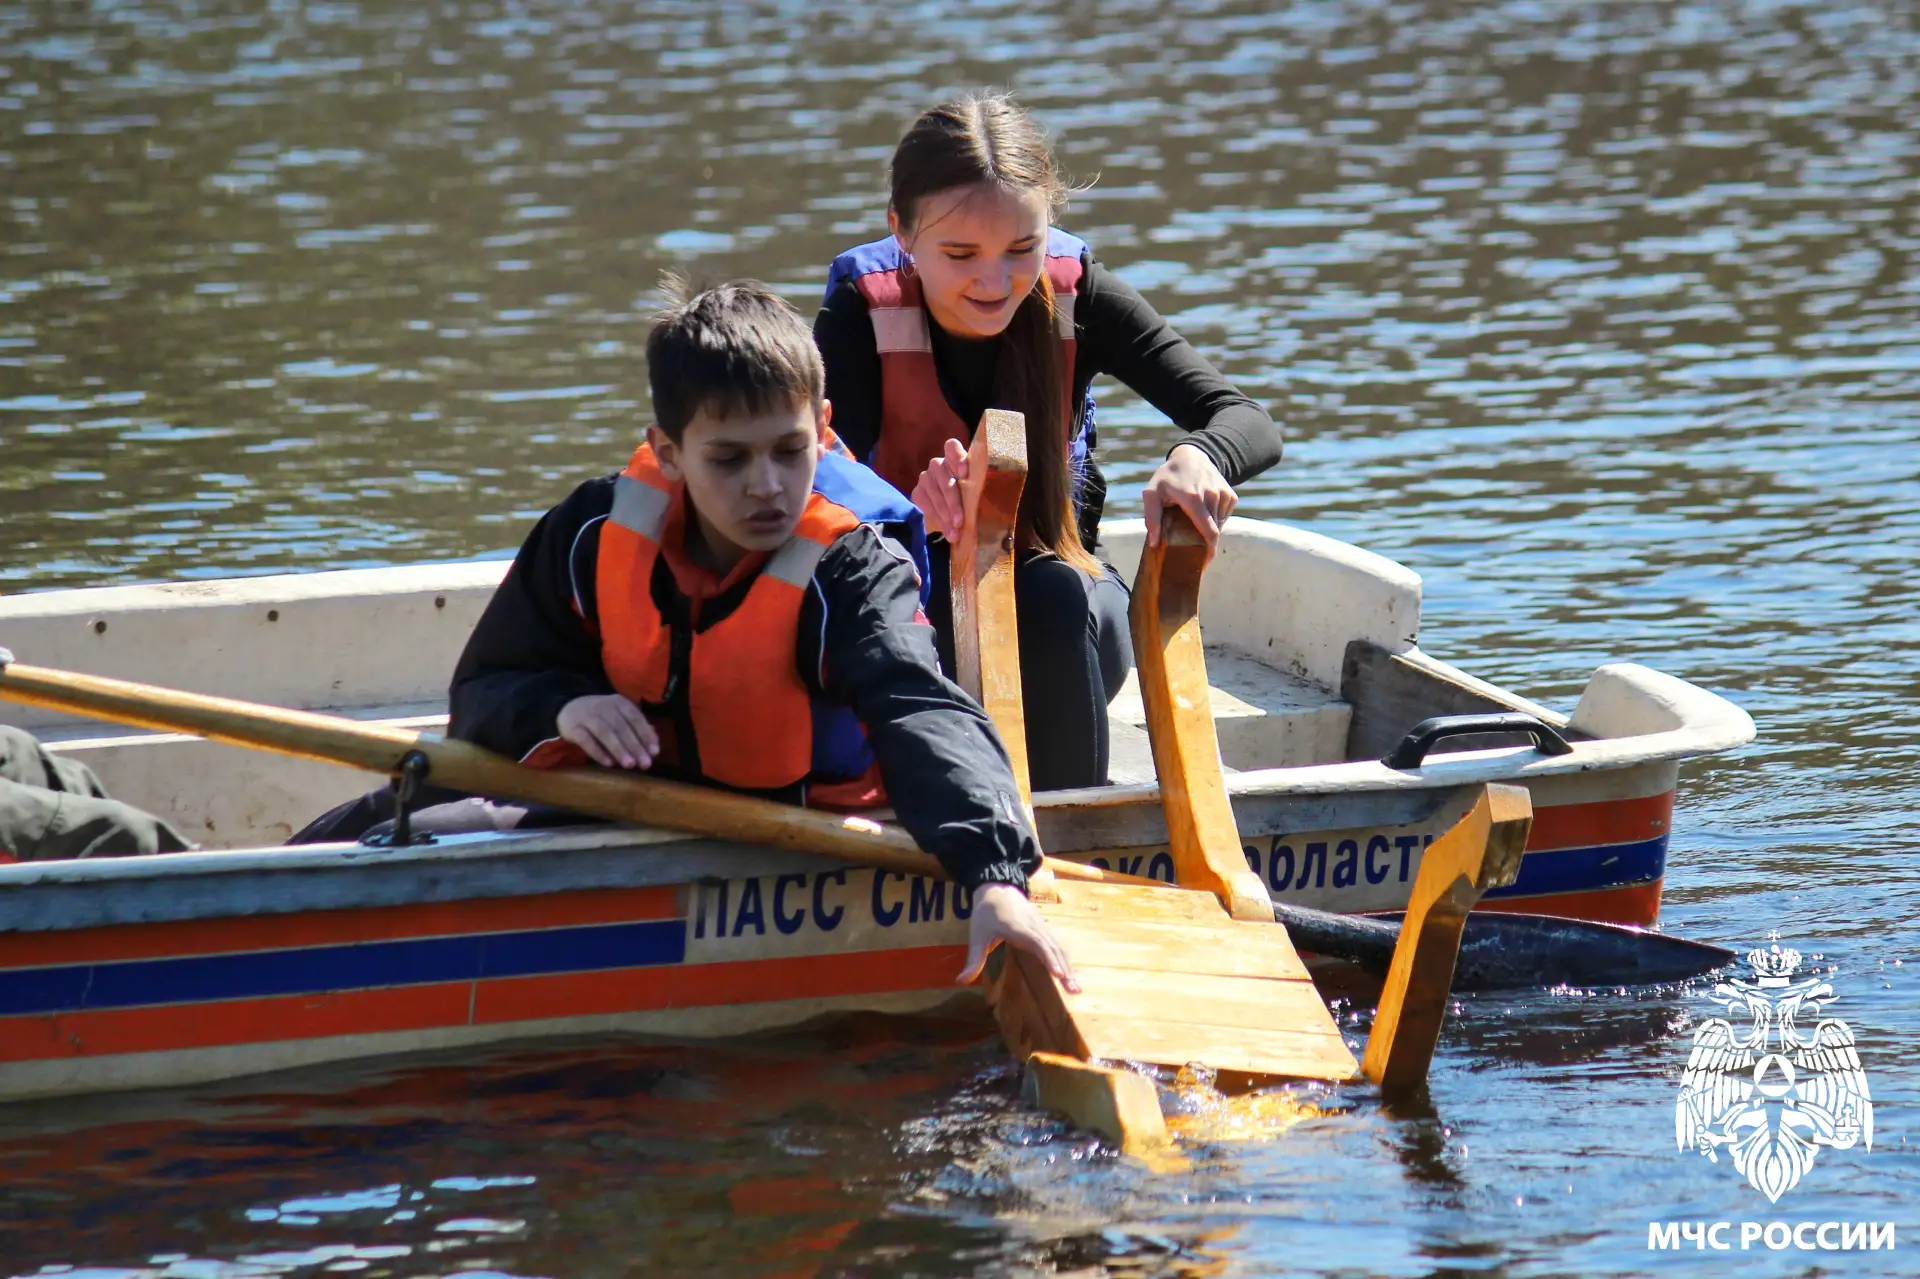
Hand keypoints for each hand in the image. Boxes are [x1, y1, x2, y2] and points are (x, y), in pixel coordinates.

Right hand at [556, 693, 659, 769]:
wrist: (567, 707)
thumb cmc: (600, 715)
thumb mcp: (618, 715)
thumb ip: (636, 728)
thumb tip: (653, 745)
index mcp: (618, 703)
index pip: (635, 718)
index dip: (646, 734)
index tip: (655, 752)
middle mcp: (603, 707)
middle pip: (621, 727)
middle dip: (635, 746)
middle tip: (645, 763)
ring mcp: (587, 716)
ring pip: (605, 732)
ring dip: (619, 749)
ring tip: (630, 765)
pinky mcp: (572, 728)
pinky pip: (586, 740)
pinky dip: (598, 752)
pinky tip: (609, 763)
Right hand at [910, 438, 969, 539]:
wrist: (949, 510)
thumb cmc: (968, 497)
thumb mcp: (974, 492)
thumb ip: (975, 491)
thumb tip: (983, 508)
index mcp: (954, 458)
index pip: (951, 446)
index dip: (957, 458)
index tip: (964, 475)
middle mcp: (938, 465)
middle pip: (944, 478)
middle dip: (953, 502)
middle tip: (960, 521)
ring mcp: (926, 477)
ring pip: (933, 493)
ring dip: (944, 514)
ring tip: (954, 531)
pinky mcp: (917, 491)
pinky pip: (924, 503)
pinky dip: (935, 518)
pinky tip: (945, 529)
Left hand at [956, 881, 1079, 992]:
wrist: (997, 887)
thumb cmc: (986, 913)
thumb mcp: (977, 936)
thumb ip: (973, 960)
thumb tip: (960, 981)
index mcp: (1018, 928)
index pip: (1038, 944)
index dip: (1049, 958)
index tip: (1058, 974)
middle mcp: (1034, 927)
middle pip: (1054, 949)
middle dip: (1065, 969)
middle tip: (1075, 991)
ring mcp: (1041, 926)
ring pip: (1058, 948)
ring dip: (1068, 967)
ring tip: (1076, 988)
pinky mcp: (1043, 928)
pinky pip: (1057, 945)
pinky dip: (1064, 959)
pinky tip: (1070, 974)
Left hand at [1143, 442, 1236, 555]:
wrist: (1191, 456)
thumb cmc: (1168, 477)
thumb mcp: (1152, 493)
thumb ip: (1151, 518)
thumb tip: (1154, 543)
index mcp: (1193, 498)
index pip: (1208, 532)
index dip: (1208, 552)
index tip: (1203, 564)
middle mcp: (1212, 496)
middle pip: (1214, 532)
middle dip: (1204, 543)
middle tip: (1191, 547)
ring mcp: (1223, 495)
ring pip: (1219, 524)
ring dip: (1208, 528)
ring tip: (1193, 521)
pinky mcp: (1230, 494)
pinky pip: (1225, 516)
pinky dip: (1216, 519)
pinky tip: (1203, 510)